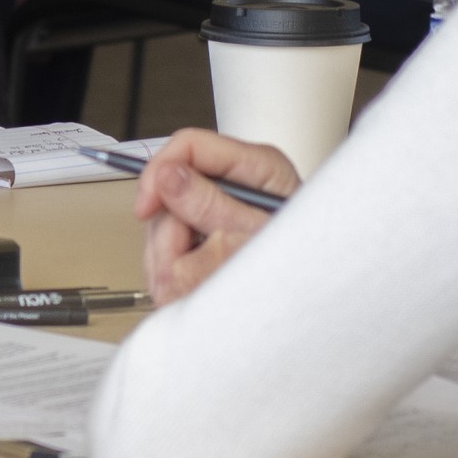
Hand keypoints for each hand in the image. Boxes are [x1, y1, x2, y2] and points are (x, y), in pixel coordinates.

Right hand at [133, 126, 299, 303]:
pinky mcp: (205, 246)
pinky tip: (199, 289)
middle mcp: (234, 188)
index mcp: (256, 168)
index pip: (188, 145)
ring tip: (203, 285)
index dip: (160, 172)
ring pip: (161, 229)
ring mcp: (217, 217)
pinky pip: (165, 257)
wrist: (311, 312)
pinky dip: (173, 279)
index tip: (146, 208)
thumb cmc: (304, 271)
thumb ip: (211, 205)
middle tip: (192, 263)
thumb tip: (168, 177)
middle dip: (171, 234)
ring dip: (171, 263)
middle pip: (167, 192)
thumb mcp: (257, 234)